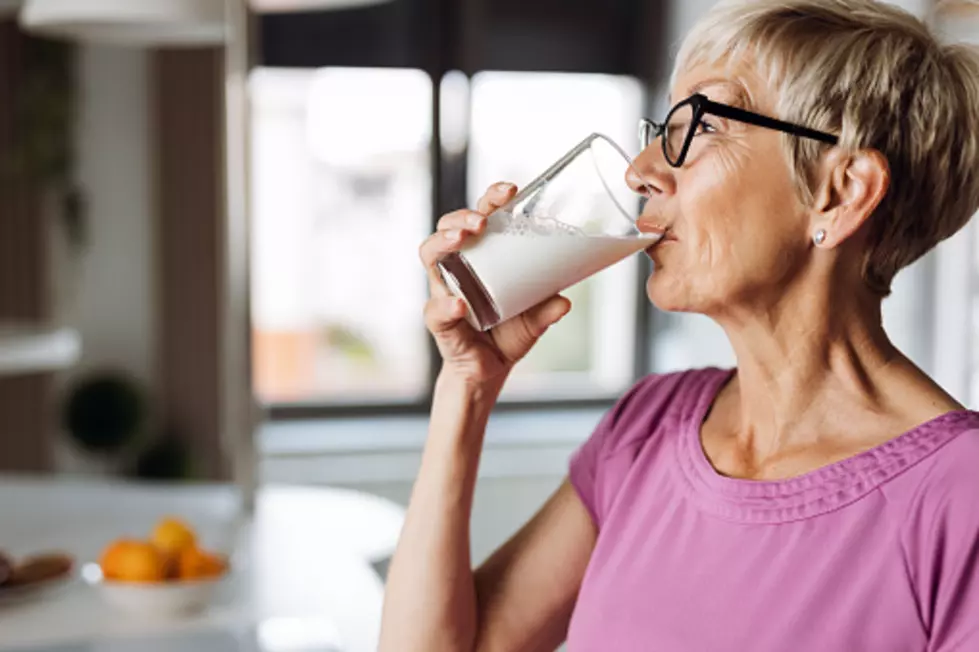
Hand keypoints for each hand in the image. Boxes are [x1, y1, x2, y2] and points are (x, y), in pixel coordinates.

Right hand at [419, 182, 571, 385]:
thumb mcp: (535, 320)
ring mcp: (443, 290)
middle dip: (462, 216)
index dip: (491, 199)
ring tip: (462, 239)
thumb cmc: (506, 335)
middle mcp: (457, 267)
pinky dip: (447, 304)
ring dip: (444, 241)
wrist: (488, 373)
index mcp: (480, 258)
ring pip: (430, 254)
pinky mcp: (439, 319)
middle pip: (447, 226)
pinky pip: (435, 308)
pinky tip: (460, 303)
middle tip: (482, 220)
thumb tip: (564, 301)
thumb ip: (547, 309)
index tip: (511, 190)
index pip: (479, 217)